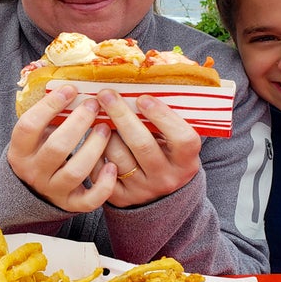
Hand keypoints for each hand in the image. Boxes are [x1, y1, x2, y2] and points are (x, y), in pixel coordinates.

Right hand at [8, 84, 113, 212]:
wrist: (34, 191)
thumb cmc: (40, 151)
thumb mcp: (35, 135)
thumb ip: (48, 115)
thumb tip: (72, 83)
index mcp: (20, 151)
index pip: (29, 126)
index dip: (49, 105)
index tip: (70, 89)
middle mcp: (34, 172)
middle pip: (56, 148)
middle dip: (79, 123)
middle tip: (94, 105)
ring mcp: (52, 190)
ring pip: (75, 171)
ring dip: (94, 148)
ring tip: (105, 129)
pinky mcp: (71, 204)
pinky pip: (89, 200)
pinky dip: (103, 185)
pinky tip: (112, 166)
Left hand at [93, 89, 202, 207]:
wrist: (160, 197)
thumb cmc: (166, 155)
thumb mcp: (175, 142)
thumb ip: (165, 119)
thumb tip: (142, 83)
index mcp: (186, 162)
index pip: (181, 138)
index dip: (163, 116)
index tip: (142, 97)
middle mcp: (166, 178)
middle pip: (142, 144)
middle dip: (121, 115)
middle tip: (106, 94)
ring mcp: (142, 191)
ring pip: (117, 156)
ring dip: (105, 132)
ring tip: (101, 118)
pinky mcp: (120, 198)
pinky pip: (100, 170)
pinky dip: (94, 151)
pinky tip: (94, 138)